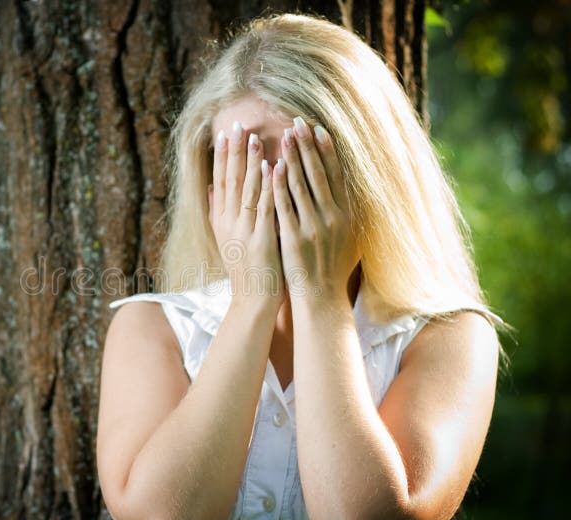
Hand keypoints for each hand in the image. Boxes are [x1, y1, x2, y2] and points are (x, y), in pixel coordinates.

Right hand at [210, 121, 281, 305]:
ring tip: (255, 138)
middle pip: (231, 180)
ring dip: (251, 163)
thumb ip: (219, 211)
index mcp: (221, 220)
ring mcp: (244, 231)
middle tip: (238, 124)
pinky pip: (265, 208)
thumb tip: (211, 187)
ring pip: (247, 190)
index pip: (220, 181)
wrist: (253, 300)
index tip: (225, 132)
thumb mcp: (227, 238)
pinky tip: (273, 168)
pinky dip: (269, 187)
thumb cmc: (246, 268)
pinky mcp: (261, 240)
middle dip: (234, 151)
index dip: (222, 156)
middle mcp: (229, 223)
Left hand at [272, 118, 358, 303]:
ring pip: (301, 184)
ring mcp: (313, 227)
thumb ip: (344, 214)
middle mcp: (332, 217)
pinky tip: (271, 166)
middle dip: (307, 146)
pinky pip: (284, 205)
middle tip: (297, 121)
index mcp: (346, 215)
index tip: (318, 128)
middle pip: (318, 173)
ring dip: (292, 157)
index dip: (327, 150)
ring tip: (283, 135)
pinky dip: (278, 184)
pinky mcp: (294, 238)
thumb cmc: (333, 269)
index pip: (335, 175)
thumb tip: (343, 190)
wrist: (321, 298)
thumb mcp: (348, 238)